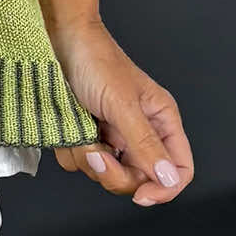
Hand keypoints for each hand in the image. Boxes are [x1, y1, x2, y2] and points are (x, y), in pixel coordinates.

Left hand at [48, 17, 193, 205]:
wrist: (57, 39)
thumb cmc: (94, 59)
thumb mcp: (123, 104)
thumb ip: (145, 143)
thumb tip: (168, 179)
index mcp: (161, 120)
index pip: (179, 169)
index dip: (164, 188)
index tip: (141, 195)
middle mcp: (139, 131)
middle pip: (139, 179)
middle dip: (114, 172)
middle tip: (97, 152)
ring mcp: (111, 135)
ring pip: (106, 174)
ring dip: (88, 157)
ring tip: (81, 129)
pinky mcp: (86, 135)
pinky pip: (80, 162)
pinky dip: (71, 148)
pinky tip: (69, 125)